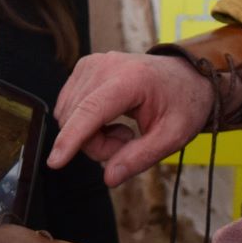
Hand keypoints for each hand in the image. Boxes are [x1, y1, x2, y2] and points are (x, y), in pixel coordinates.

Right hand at [47, 52, 213, 186]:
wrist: (186, 75)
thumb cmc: (183, 102)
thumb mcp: (173, 136)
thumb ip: (140, 158)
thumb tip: (109, 178)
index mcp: (131, 79)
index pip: (91, 110)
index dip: (72, 138)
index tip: (55, 162)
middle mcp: (106, 65)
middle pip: (77, 119)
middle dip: (97, 145)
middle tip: (127, 144)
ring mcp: (92, 64)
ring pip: (69, 115)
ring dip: (91, 135)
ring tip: (123, 131)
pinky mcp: (84, 68)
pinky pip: (69, 106)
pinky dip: (86, 122)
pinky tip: (110, 120)